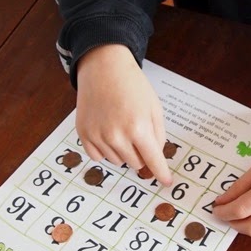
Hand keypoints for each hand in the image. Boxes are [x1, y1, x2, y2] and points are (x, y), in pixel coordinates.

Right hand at [75, 44, 172, 185]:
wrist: (104, 68)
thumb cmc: (133, 86)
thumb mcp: (154, 108)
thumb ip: (158, 136)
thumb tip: (153, 161)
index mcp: (139, 127)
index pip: (153, 161)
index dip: (162, 173)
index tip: (167, 182)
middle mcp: (117, 135)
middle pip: (136, 164)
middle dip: (141, 154)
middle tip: (137, 132)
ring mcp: (98, 136)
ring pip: (118, 161)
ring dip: (123, 151)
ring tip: (121, 126)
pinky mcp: (84, 134)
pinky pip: (98, 157)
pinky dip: (105, 149)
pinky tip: (107, 131)